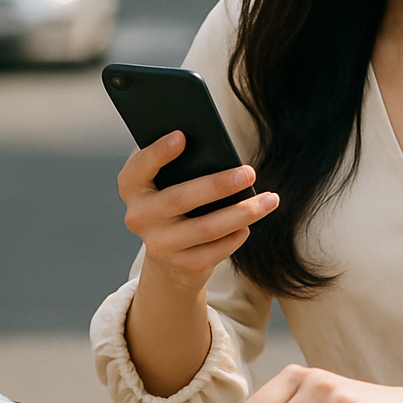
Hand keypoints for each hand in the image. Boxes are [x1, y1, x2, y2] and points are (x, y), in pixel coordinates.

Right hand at [117, 131, 278, 291]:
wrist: (168, 255)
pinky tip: (249, 225)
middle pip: (180, 198)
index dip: (158, 153)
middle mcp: (138, 217)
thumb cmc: (175, 200)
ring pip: (205, 229)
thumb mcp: (168, 180)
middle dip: (218, 185)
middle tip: (250, 173)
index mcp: (132, 187)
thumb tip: (214, 147)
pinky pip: (214, 252)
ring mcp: (159, 245)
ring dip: (242, 213)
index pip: (139, 168)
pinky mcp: (181, 266)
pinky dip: (235, 237)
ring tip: (270, 199)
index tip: (182, 136)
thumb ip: (181, 162)